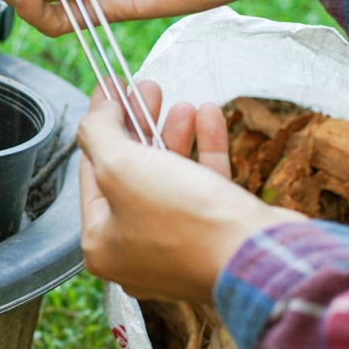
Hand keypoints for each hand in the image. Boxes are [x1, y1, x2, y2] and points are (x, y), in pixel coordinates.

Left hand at [76, 81, 304, 302]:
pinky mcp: (216, 237)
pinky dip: (206, 150)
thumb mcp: (121, 166)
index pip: (91, 172)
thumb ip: (98, 133)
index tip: (111, 91)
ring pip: (170, 178)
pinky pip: (203, 187)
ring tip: (181, 103)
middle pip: (131, 174)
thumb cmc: (184, 221)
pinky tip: (209, 116)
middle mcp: (136, 251)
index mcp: (102, 243)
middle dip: (141, 126)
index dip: (101, 125)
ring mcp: (178, 246)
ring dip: (175, 135)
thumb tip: (97, 113)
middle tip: (147, 91)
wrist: (257, 257)